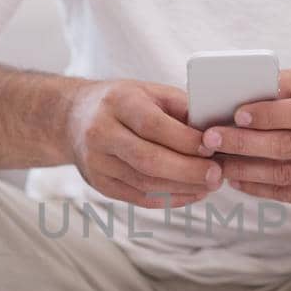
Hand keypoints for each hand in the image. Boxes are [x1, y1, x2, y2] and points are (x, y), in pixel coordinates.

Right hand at [67, 79, 221, 207]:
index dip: (185, 140)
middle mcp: (101, 132)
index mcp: (117, 102)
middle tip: (217, 175)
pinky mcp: (99, 184)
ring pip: (145, 183)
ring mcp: (97, 162)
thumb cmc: (123, 102)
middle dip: (188, 170)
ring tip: (210, 185)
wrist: (73, 118)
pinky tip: (192, 193)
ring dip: (183, 188)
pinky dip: (169, 199)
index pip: (153, 125)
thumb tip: (217, 131)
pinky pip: (138, 197)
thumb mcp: (149, 91)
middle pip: (148, 159)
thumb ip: (182, 108)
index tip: (214, 147)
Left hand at [203, 67, 290, 203]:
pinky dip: (261, 189)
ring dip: (246, 170)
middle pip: (287, 147)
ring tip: (218, 162)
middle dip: (243, 144)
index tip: (235, 114)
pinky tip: (239, 179)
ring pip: (286, 175)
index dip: (266, 115)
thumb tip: (247, 89)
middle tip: (210, 140)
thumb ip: (287, 83)